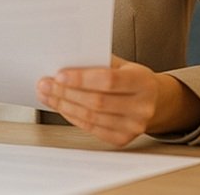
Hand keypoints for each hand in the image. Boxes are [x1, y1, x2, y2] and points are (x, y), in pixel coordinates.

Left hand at [36, 55, 199, 145]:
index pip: (108, 80)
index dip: (81, 79)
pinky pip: (92, 129)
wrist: (154, 100)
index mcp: (143, 82)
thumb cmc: (132, 78)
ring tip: (48, 94)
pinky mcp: (123, 139)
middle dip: (65, 92)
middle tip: (45, 84)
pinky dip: (72, 117)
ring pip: (91, 117)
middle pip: (97, 101)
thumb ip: (98, 62)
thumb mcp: (122, 64)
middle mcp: (142, 106)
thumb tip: (65, 60)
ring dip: (64, 105)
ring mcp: (134, 126)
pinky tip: (62, 106)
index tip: (59, 74)